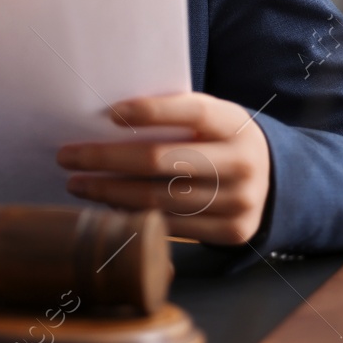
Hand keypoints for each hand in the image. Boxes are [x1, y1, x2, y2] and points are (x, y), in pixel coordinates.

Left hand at [56, 93, 271, 244]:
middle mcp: (242, 162)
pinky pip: (173, 226)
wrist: (275, 179)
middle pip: (161, 160)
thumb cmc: (219, 139)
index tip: (109, 113)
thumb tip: (106, 117)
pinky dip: (135, 216)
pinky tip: (109, 206)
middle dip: (105, 159)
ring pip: (160, 198)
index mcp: (234, 123)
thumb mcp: (211, 118)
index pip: (192, 112)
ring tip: (78, 184)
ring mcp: (241, 200)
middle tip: (67, 157)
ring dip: (109, 193)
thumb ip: (173, 114)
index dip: (151, 111)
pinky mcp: (235, 231)